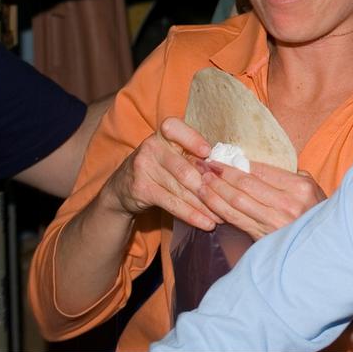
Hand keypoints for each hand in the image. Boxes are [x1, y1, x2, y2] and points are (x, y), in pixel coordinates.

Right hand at [104, 117, 220, 230]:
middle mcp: (152, 146)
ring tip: (223, 216)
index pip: (175, 129)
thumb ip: (195, 156)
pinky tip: (206, 223)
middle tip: (229, 200)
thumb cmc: (162, 165)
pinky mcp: (142, 189)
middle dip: (210, 186)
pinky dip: (191, 214)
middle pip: (185, 168)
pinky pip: (172, 203)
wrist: (123, 186)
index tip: (207, 152)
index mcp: (165, 133)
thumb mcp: (175, 153)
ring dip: (204, 205)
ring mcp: (144, 168)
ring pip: (181, 189)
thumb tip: (228, 171)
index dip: (192, 139)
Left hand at [196, 161, 325, 240]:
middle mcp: (287, 205)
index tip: (218, 157)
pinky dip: (219, 209)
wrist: (324, 246)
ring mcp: (274, 224)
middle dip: (220, 174)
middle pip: (244, 186)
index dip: (236, 164)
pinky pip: (236, 221)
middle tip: (203, 165)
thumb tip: (253, 166)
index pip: (260, 171)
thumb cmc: (316, 210)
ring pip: (236, 204)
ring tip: (200, 181)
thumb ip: (287, 175)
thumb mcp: (310, 185)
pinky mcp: (264, 239)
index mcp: (299, 188)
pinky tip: (209, 201)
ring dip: (214, 191)